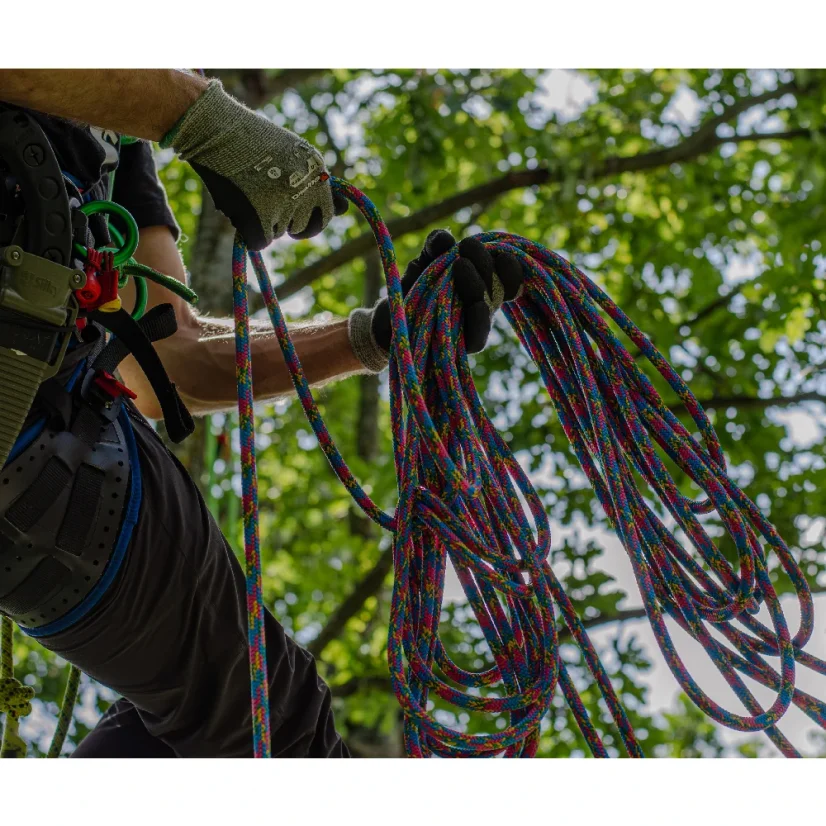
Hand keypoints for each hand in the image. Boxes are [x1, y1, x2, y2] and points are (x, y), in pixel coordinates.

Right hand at [162, 80, 347, 250]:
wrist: (215, 129)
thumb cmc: (250, 140)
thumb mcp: (293, 154)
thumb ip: (317, 182)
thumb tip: (345, 210)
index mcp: (318, 172)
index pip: (329, 212)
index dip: (310, 216)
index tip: (297, 213)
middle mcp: (307, 189)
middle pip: (304, 227)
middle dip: (289, 223)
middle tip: (267, 206)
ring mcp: (285, 205)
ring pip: (279, 232)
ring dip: (265, 221)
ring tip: (247, 191)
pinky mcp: (260, 220)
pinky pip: (261, 242)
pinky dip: (249, 232)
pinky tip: (238, 207)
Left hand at [348, 229, 524, 371]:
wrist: (386, 323)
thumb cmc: (410, 290)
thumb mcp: (422, 262)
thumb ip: (434, 247)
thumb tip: (446, 238)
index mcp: (480, 283)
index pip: (509, 277)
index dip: (510, 266)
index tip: (498, 251)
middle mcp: (482, 304)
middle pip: (499, 285)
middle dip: (484, 261)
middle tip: (466, 247)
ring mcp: (472, 326)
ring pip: (488, 306)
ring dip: (478, 284)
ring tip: (460, 266)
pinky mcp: (460, 347)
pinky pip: (478, 337)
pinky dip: (480, 320)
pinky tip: (476, 305)